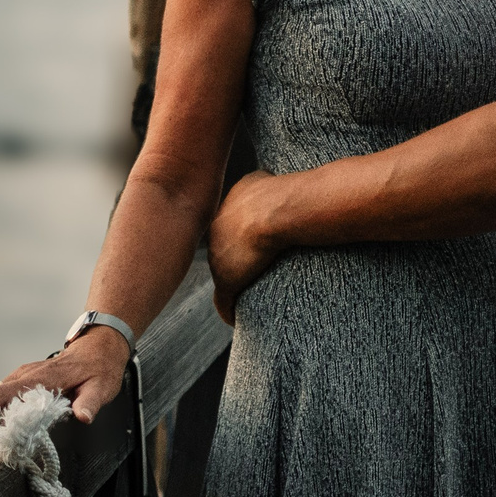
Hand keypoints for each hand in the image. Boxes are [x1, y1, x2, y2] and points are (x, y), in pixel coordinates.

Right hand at [0, 324, 128, 433]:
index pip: (4, 394)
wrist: (100, 346)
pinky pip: (2, 390)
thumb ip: (91, 402)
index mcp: (42, 379)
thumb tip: (83, 418)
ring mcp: (25, 374)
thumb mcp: (101, 388)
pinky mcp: (26, 377)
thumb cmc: (100, 369)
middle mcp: (28, 374)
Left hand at [209, 170, 286, 323]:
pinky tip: (234, 318)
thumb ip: (259, 183)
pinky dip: (228, 310)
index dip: (241, 238)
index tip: (253, 247)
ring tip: (247, 297)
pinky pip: (223, 301)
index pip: (228, 228)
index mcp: (224, 211)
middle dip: (234, 261)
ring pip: (222, 275)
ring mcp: (218, 258)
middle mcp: (215, 234)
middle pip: (222, 252)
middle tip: (252, 272)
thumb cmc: (280, 193)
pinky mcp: (226, 280)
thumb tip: (270, 183)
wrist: (276, 210)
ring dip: (234, 285)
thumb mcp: (262, 178)